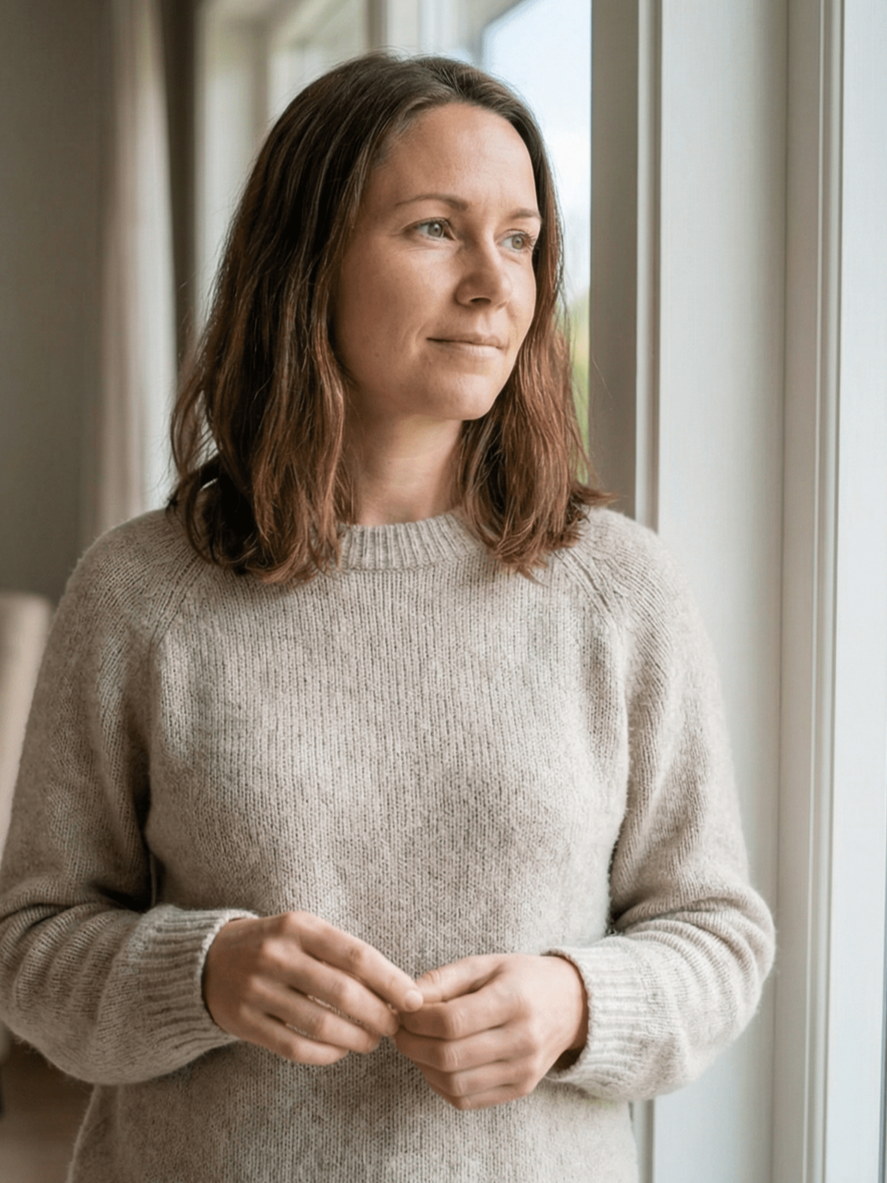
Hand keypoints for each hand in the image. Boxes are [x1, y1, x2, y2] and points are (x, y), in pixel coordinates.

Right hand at [203, 911, 422, 1064]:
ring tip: (372, 1042)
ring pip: (320, 1024)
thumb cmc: (275, 945)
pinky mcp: (243, 1022)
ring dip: (356, 1039)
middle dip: (378, 1015)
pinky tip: (340, 1052)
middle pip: (342, 992)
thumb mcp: (303, 931)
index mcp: (298, 926)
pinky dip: (325, 1054)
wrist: (207, 961)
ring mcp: (256, 989)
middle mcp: (276, 954)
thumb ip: (343, 953)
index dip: (390, 980)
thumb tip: (397, 987)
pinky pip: (294, 1047)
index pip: (356, 955)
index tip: (414, 1000)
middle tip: (394, 1027)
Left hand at [393, 953, 588, 1109]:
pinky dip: (441, 1086)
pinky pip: (468, 1100)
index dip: (417, 1021)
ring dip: (423, 1068)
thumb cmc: (522, 978)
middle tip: (400, 1031)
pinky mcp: (521, 1089)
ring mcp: (524, 1070)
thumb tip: (406, 998)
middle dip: (413, 1045)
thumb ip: (444, 979)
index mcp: (513, 1001)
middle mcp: (522, 1040)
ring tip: (415, 1046)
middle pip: (450, 1056)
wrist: (571, 1004)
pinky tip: (435, 1065)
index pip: (452, 1022)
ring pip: (455, 1084)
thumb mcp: (486, 964)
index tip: (403, 1012)